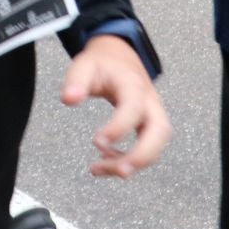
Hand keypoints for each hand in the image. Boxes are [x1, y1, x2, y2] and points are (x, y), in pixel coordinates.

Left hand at [60, 34, 170, 177]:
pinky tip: (106, 160)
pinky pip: (148, 148)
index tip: (97, 142)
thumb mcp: (85, 64)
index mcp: (133, 84)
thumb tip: (69, 100)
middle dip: (143, 155)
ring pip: (157, 144)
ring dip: (134, 163)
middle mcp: (149, 100)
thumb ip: (76, 80)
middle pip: (160, 130)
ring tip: (100, 169)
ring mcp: (153, 114)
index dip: (119, 127)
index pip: (134, 107)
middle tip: (120, 171)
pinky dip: (130, 160)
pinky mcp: (149, 126)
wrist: (120, 57)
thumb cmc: (103, 63)